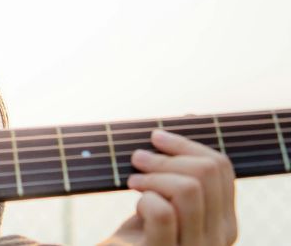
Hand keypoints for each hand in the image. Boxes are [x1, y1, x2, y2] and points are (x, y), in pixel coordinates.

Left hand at [97, 128, 237, 245]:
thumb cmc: (141, 229)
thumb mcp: (166, 199)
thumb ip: (179, 174)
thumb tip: (180, 122)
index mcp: (224, 220)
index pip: (221, 168)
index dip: (185, 144)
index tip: (156, 138)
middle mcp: (219, 238)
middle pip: (206, 172)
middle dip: (167, 157)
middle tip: (138, 160)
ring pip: (189, 188)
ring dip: (154, 176)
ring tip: (133, 181)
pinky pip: (163, 212)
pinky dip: (145, 198)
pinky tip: (136, 204)